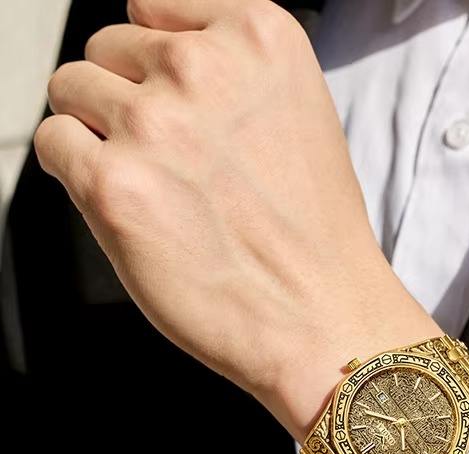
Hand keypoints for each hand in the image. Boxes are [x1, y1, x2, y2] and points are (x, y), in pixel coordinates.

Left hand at [35, 0, 440, 441]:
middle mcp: (204, 67)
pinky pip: (54, 143)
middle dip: (129, 98)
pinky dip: (79, 173)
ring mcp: (155, 123)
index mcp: (261, 39)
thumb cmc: (314, 237)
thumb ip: (229, 77)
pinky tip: (127, 206)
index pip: (156, 10)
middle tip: (169, 160)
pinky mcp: (114, 184)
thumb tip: (150, 65)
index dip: (161, 65)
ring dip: (100, 133)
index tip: (178, 103)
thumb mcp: (297, 117)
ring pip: (71, 88)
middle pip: (109, 47)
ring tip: (152, 186)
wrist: (322, 316)